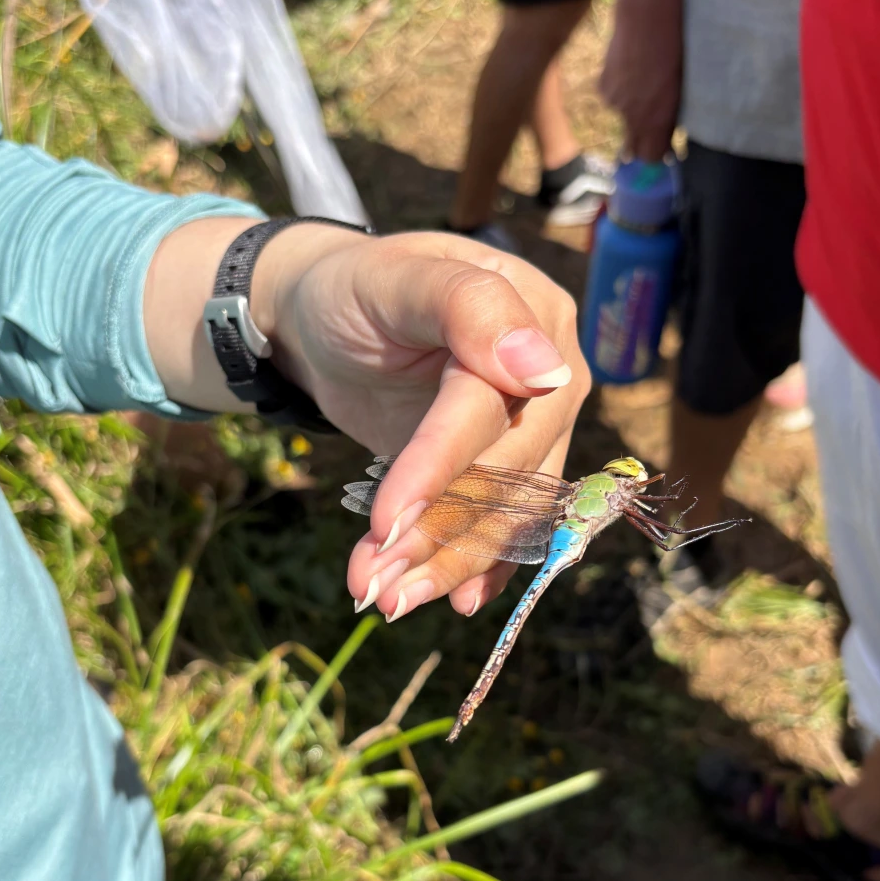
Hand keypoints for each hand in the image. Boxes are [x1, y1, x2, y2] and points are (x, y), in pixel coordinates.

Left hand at [253, 225, 589, 619]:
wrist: (328, 316)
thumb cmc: (356, 287)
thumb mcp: (395, 279)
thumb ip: (468, 310)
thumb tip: (547, 372)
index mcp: (536, 317)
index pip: (489, 406)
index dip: (439, 468)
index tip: (384, 523)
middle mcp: (551, 382)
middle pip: (503, 473)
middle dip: (436, 533)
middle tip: (372, 584)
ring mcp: (532, 431)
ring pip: (505, 513)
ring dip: (447, 565)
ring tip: (386, 599)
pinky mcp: (504, 470)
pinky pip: (503, 527)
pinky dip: (476, 568)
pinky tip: (454, 602)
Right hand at [598, 0, 683, 161]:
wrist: (646, 16)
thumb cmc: (675, 47)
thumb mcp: (681, 86)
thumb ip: (671, 114)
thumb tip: (667, 133)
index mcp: (657, 119)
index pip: (650, 157)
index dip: (657, 155)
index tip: (665, 148)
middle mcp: (633, 117)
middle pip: (633, 147)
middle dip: (643, 142)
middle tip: (653, 126)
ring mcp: (615, 103)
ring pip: (623, 117)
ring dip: (631, 109)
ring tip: (643, 82)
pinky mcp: (603, 87)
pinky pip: (613, 98)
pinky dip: (620, 91)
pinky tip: (630, 71)